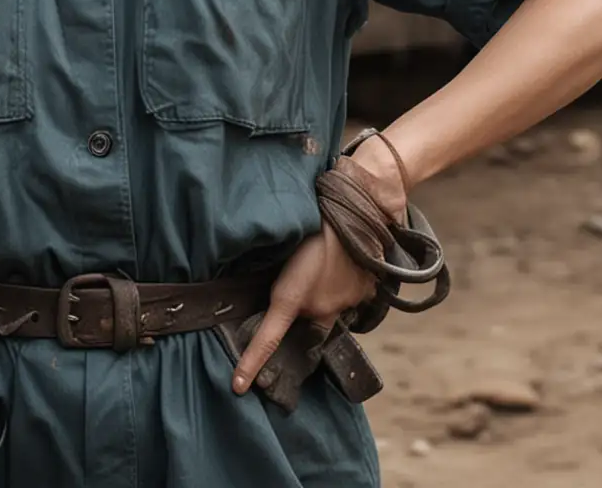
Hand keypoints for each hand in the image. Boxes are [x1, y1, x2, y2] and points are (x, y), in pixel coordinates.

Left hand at [231, 223, 377, 395]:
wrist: (353, 214)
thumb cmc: (308, 226)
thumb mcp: (281, 252)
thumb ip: (278, 281)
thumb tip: (274, 294)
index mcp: (289, 299)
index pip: (267, 339)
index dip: (250, 364)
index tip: (238, 387)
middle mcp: (317, 310)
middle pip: (303, 324)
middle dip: (300, 311)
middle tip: (305, 278)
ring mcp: (343, 306)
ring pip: (327, 311)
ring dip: (323, 295)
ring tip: (325, 265)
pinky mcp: (363, 297)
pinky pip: (348, 299)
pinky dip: (344, 287)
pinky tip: (343, 265)